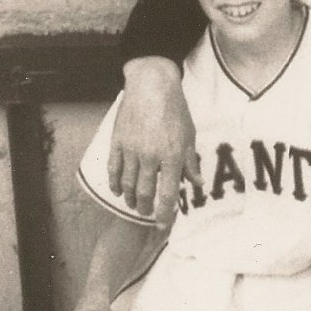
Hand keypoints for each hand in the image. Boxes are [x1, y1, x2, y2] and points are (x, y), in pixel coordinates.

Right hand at [109, 59, 199, 224]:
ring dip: (130, 198)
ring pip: (127, 184)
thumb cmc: (175, 110)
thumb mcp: (189, 136)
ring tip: (134, 204)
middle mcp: (150, 157)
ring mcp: (131, 150)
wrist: (151, 86)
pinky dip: (114, 183)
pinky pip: (113, 169)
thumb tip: (197, 183)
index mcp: (172, 156)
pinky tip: (117, 191)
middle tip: (147, 214)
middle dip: (146, 208)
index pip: (167, 194)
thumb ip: (191, 162)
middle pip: (145, 193)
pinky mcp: (117, 142)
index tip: (162, 224)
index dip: (164, 214)